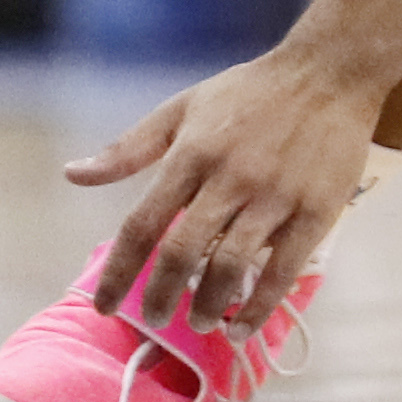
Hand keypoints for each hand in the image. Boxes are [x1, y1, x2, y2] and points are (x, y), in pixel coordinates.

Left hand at [70, 47, 383, 339]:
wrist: (327, 74)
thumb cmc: (246, 94)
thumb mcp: (179, 110)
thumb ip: (128, 148)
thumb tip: (73, 174)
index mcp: (189, 154)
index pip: (142, 224)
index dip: (119, 271)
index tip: (102, 304)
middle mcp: (227, 178)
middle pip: (181, 252)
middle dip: (160, 295)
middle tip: (154, 321)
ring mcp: (273, 197)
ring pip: (230, 266)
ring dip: (210, 305)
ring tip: (200, 323)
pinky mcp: (316, 211)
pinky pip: (282, 271)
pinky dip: (259, 306)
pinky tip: (243, 327)